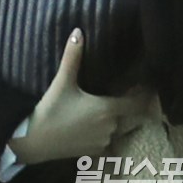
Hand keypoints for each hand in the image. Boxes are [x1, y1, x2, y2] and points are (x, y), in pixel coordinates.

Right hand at [8, 28, 155, 163]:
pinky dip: (108, 133)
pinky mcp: (92, 152)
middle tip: (134, 93)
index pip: (136, 103)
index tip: (149, 85)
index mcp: (107, 110)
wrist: (32, 141)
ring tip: (117, 106)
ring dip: (121, 120)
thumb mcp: (63, 81)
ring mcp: (102, 142)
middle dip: (133, 107)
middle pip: (131, 117)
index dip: (144, 95)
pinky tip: (100, 125)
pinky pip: (108, 141)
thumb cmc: (51, 109)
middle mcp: (109, 127)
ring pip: (119, 129)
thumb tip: (78, 31)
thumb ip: (73, 56)